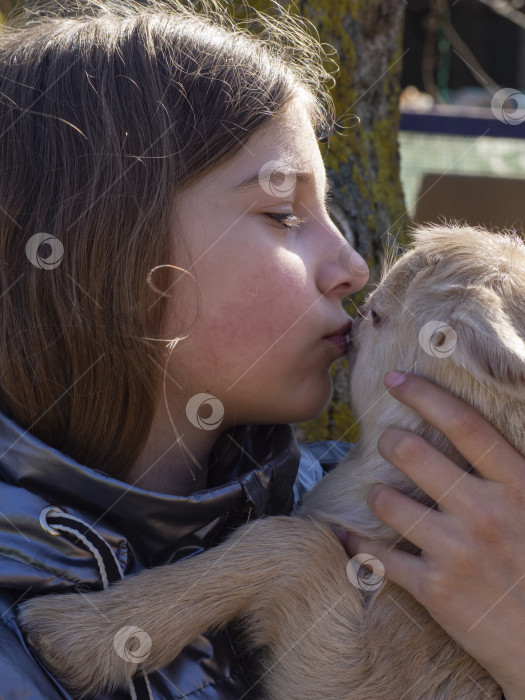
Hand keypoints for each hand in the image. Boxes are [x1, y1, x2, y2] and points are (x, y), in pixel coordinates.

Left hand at [343, 371, 524, 697]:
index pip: (464, 424)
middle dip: (390, 441)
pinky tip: (346, 533)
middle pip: (413, 454)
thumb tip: (480, 437)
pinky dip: (357, 542)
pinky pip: (378, 556)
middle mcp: (484, 513)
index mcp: (517, 486)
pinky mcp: (435, 590)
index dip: (425, 395)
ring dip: (377, 493)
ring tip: (382, 494)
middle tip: (388, 441)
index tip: (396, 379)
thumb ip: (511, 470)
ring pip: (388, 502)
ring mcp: (456, 552)